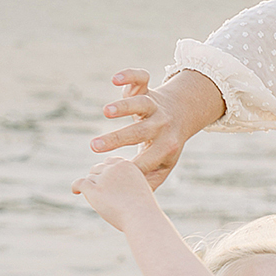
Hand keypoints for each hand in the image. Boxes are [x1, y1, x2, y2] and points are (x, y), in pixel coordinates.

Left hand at [71, 156, 159, 228]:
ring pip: (90, 179)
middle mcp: (114, 168)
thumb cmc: (143, 209)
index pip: (109, 162)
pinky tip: (76, 192)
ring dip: (92, 188)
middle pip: (97, 169)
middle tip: (103, 194)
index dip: (106, 172)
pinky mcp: (94, 189)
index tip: (107, 182)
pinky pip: (80, 183)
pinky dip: (76, 187)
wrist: (142, 218)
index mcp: (126, 164)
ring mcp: (103, 178)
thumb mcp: (138, 188)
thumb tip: (109, 185)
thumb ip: (125, 182)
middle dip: (98, 180)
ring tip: (101, 203)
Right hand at [90, 69, 225, 187]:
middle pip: (141, 132)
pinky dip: (129, 76)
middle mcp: (162, 124)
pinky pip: (141, 78)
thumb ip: (150, 180)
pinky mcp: (148, 87)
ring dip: (124, 107)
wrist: (182, 112)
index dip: (130, 166)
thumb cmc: (166, 143)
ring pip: (141, 103)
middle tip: (93, 147)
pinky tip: (115, 80)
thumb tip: (133, 200)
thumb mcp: (164, 163)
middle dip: (117, 139)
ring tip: (105, 112)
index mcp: (166, 145)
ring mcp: (155, 104)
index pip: (147, 158)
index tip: (109, 174)